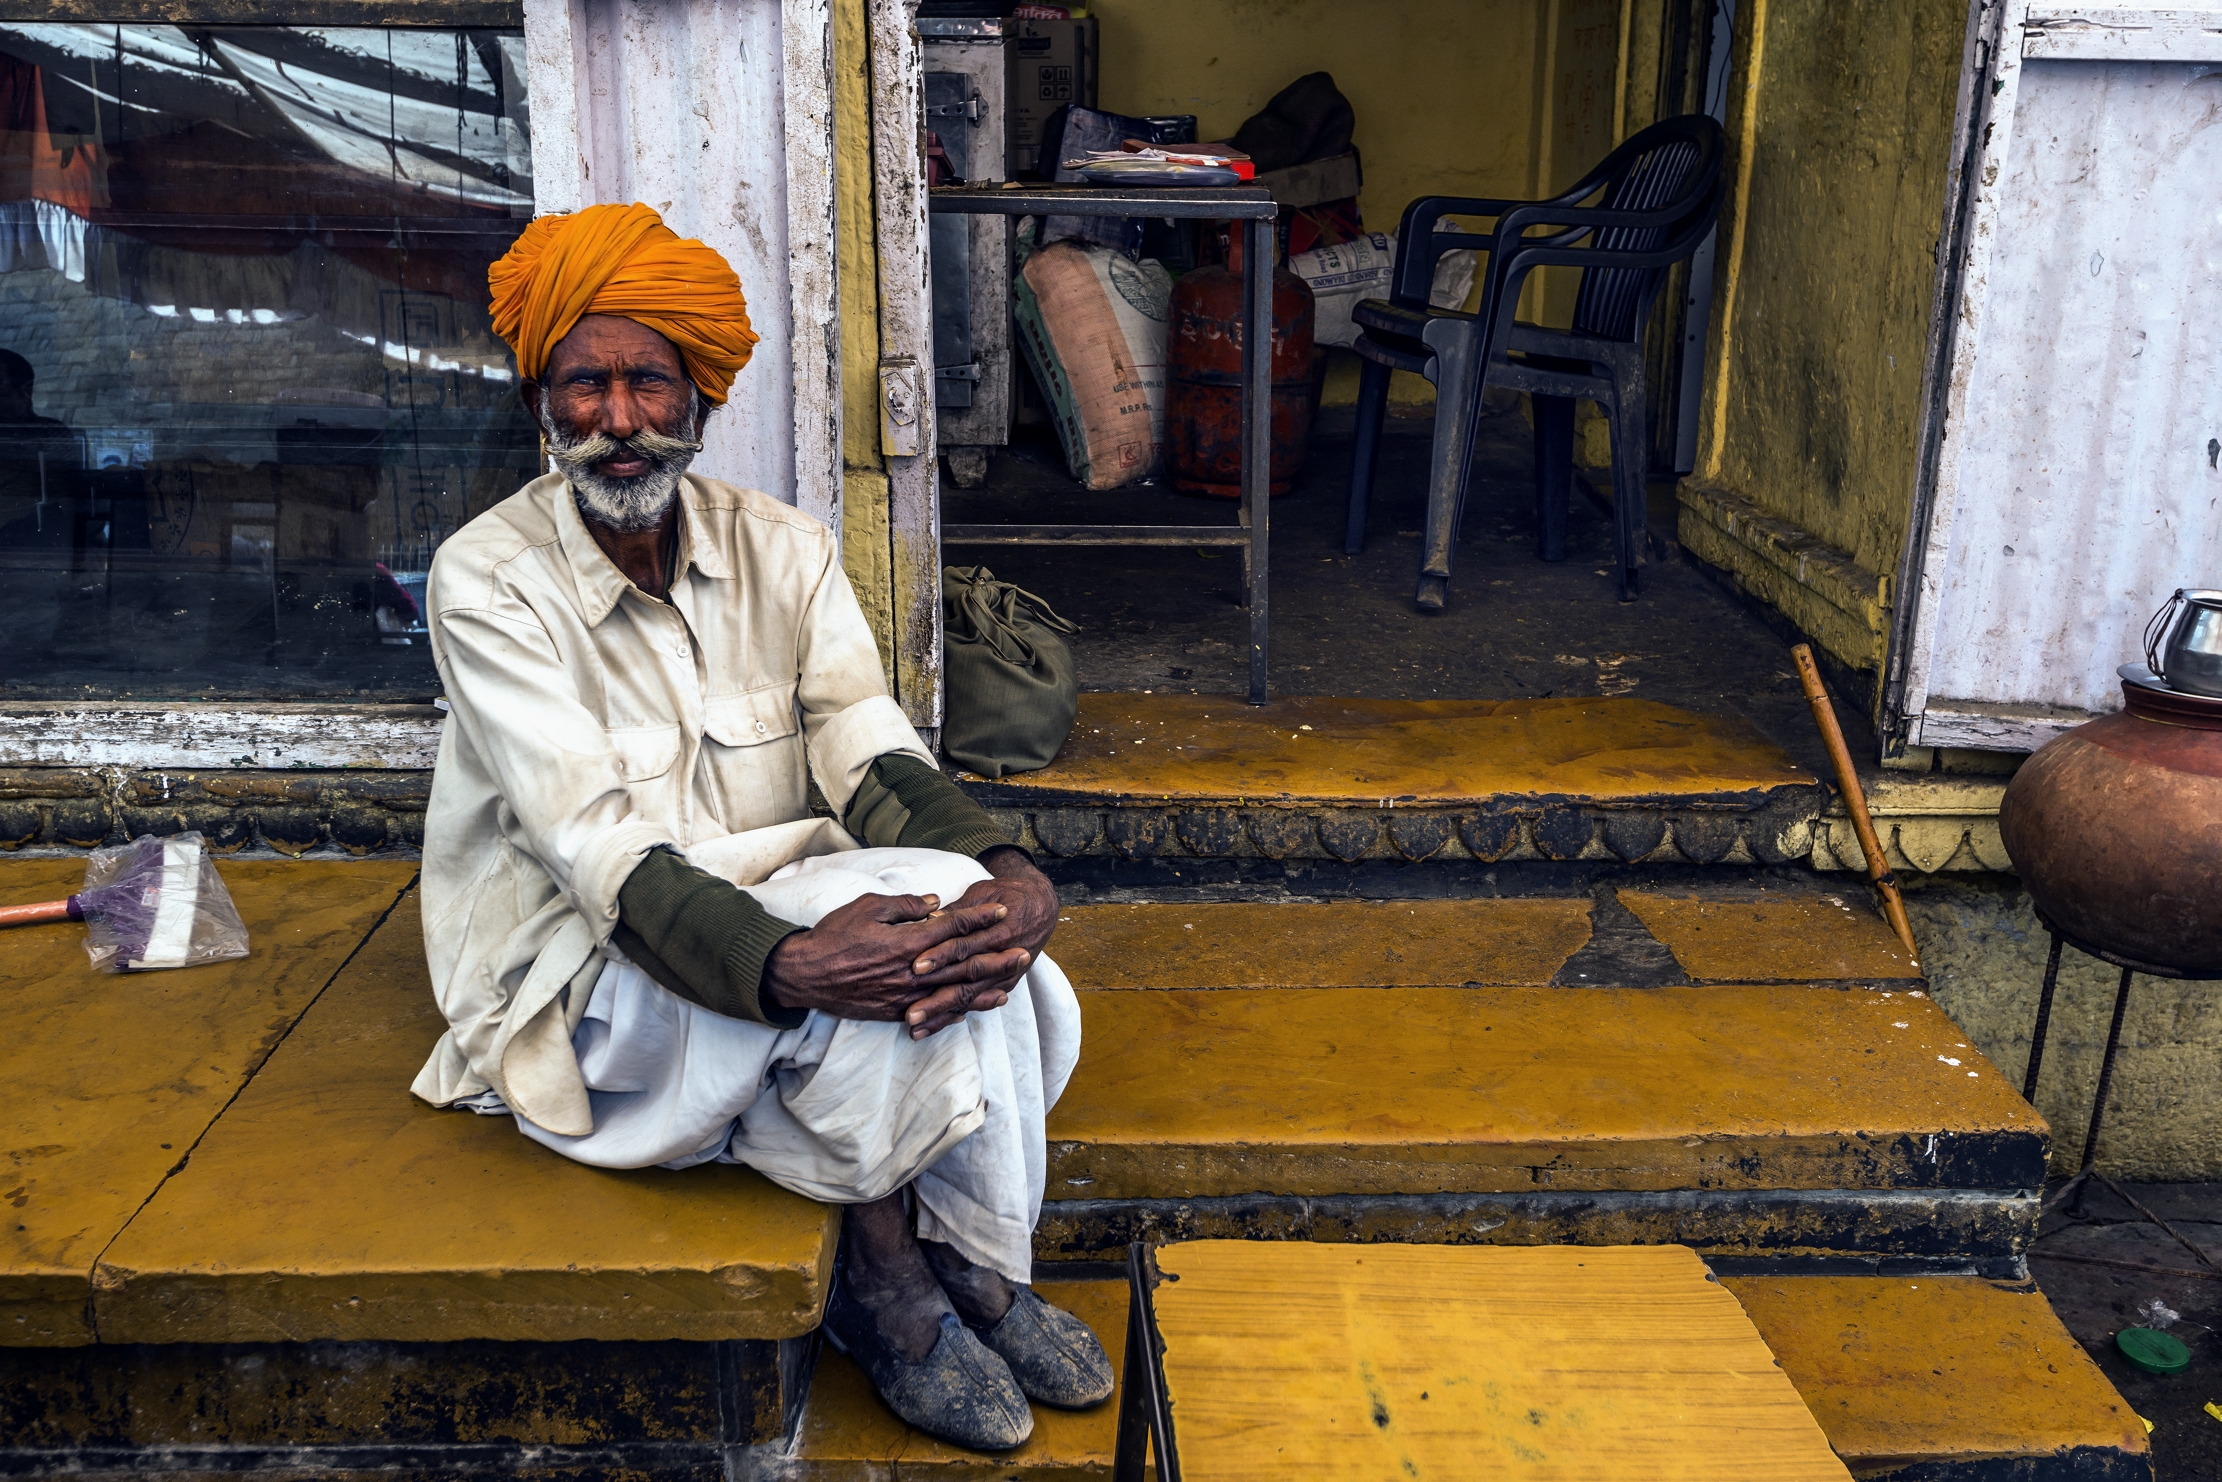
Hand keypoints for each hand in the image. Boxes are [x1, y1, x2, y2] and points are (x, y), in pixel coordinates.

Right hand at [761, 890, 1025, 1024]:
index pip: (952, 927)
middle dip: (995, 957)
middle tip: (1024, 951)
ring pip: (953, 992)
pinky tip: (974, 1009)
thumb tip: (934, 903)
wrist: (804, 975)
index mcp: (907, 942)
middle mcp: (911, 972)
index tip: (1002, 909)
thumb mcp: (867, 907)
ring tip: (1009, 984)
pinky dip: (956, 1010)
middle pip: (962, 963)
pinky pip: (932, 1012)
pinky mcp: (895, 1012)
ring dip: (984, 988)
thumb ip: (904, 905)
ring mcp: (904, 996)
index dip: (979, 918)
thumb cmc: (833, 936)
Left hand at [899, 846, 1059, 1037]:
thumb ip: (958, 911)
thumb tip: (929, 918)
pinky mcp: (1004, 985)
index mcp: (997, 931)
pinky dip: (956, 1016)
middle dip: (936, 999)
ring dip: (941, 1015)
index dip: (940, 956)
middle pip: (964, 981)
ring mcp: (1004, 975)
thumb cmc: (1007, 894)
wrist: (1041, 905)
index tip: (915, 966)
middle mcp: (1001, 958)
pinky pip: (977, 1004)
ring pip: (968, 998)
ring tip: (915, 1030)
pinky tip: (935, 1027)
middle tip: (910, 1014)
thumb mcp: (983, 893)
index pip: (964, 946)